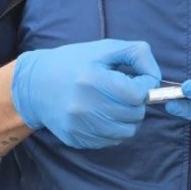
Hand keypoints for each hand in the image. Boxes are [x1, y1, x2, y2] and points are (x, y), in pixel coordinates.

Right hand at [11, 40, 160, 148]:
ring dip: (126, 119)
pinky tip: (99, 115)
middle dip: (135, 103)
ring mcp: (79, 125)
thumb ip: (137, 54)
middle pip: (135, 114)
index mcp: (93, 79)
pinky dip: (111, 130)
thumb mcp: (104, 48)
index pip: (139, 94)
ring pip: (126, 132)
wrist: (34, 85)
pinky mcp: (76, 139)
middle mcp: (85, 105)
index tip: (133, 81)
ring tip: (112, 105)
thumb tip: (155, 80)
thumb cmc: (73, 63)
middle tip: (120, 92)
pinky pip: (109, 141)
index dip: (142, 87)